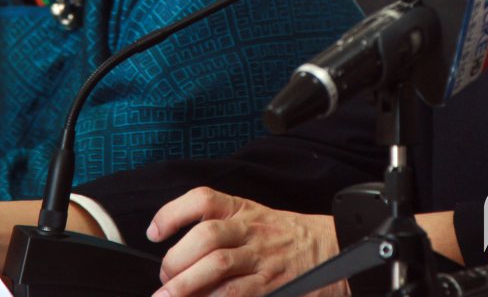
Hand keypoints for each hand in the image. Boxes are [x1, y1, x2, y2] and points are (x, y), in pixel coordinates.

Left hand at [148, 187, 343, 296]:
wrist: (332, 247)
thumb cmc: (285, 237)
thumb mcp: (253, 218)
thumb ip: (219, 231)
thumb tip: (175, 260)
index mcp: (242, 210)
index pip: (203, 199)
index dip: (173, 213)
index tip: (155, 232)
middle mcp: (250, 230)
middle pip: (205, 236)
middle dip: (176, 260)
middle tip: (165, 279)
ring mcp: (261, 257)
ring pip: (218, 265)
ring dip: (187, 285)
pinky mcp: (271, 283)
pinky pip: (237, 293)